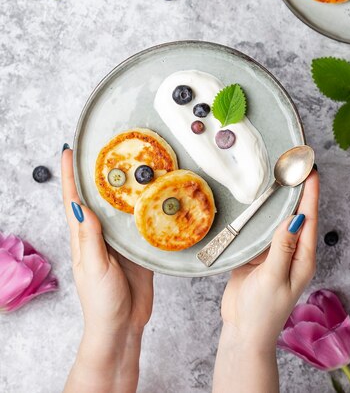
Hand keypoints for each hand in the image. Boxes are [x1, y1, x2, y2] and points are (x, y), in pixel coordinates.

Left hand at [61, 147, 153, 392]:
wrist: (122, 326)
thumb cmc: (102, 302)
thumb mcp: (95, 268)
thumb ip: (91, 238)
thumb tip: (81, 206)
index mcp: (83, 237)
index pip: (74, 200)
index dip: (70, 176)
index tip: (69, 152)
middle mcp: (100, 234)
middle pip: (97, 197)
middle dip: (97, 173)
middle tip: (105, 148)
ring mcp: (119, 240)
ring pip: (120, 207)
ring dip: (123, 186)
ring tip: (131, 163)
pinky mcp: (138, 247)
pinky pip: (141, 222)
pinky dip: (145, 207)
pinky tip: (154, 194)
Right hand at [213, 169, 318, 392]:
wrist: (243, 332)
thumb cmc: (263, 311)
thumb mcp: (274, 278)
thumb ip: (282, 248)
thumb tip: (294, 218)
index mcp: (302, 257)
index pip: (309, 218)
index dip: (310, 193)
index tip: (310, 169)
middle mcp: (291, 252)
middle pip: (296, 215)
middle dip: (297, 190)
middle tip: (294, 164)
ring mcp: (273, 253)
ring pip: (277, 220)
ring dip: (278, 200)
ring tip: (277, 175)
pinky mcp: (256, 255)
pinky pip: (259, 230)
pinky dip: (259, 215)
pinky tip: (255, 201)